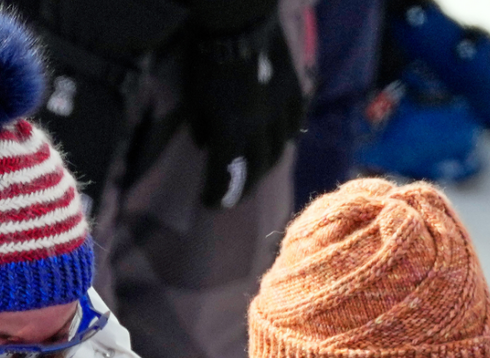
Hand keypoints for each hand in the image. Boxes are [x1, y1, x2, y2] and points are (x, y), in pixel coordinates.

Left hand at [185, 13, 305, 207]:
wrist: (240, 22)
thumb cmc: (208, 60)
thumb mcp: (194, 99)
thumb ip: (202, 126)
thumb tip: (208, 146)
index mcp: (232, 132)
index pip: (226, 175)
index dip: (218, 194)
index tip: (209, 204)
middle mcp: (260, 128)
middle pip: (257, 168)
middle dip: (243, 187)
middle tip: (233, 196)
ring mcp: (281, 110)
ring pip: (279, 149)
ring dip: (265, 165)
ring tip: (256, 172)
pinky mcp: (295, 92)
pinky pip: (294, 123)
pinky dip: (285, 137)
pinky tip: (280, 140)